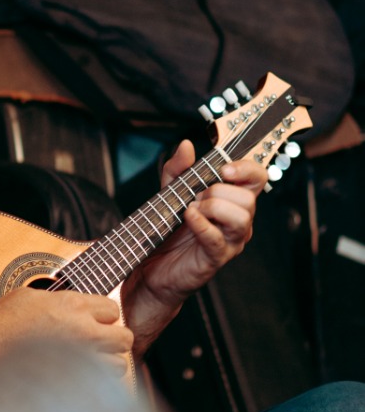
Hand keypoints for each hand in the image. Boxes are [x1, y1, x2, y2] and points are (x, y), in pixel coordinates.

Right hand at [0, 285, 134, 374]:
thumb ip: (58, 302)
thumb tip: (72, 304)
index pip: (112, 309)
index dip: (105, 318)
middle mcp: (81, 330)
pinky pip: (100, 388)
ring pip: (117, 366)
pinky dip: (95, 386)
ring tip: (87, 367)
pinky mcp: (73, 383)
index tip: (94, 324)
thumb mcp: (28, 298)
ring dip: (106, 367)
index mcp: (71, 305)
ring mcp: (79, 359)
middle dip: (114, 343)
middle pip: (124, 338)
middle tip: (98, 346)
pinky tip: (78, 382)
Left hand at [122, 139, 266, 352]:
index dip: (246, 168)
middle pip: (249, 198)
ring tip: (192, 210)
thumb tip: (186, 146)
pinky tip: (188, 217)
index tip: (224, 168)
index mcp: (233, 200)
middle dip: (219, 191)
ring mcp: (230, 241)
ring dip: (213, 207)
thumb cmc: (168, 229)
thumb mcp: (169, 191)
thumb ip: (178, 168)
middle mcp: (238, 221)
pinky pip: (217, 238)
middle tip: (197, 197)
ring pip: (242, 218)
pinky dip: (201, 224)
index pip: (258, 178)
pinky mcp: (216, 258)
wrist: (152, 265)